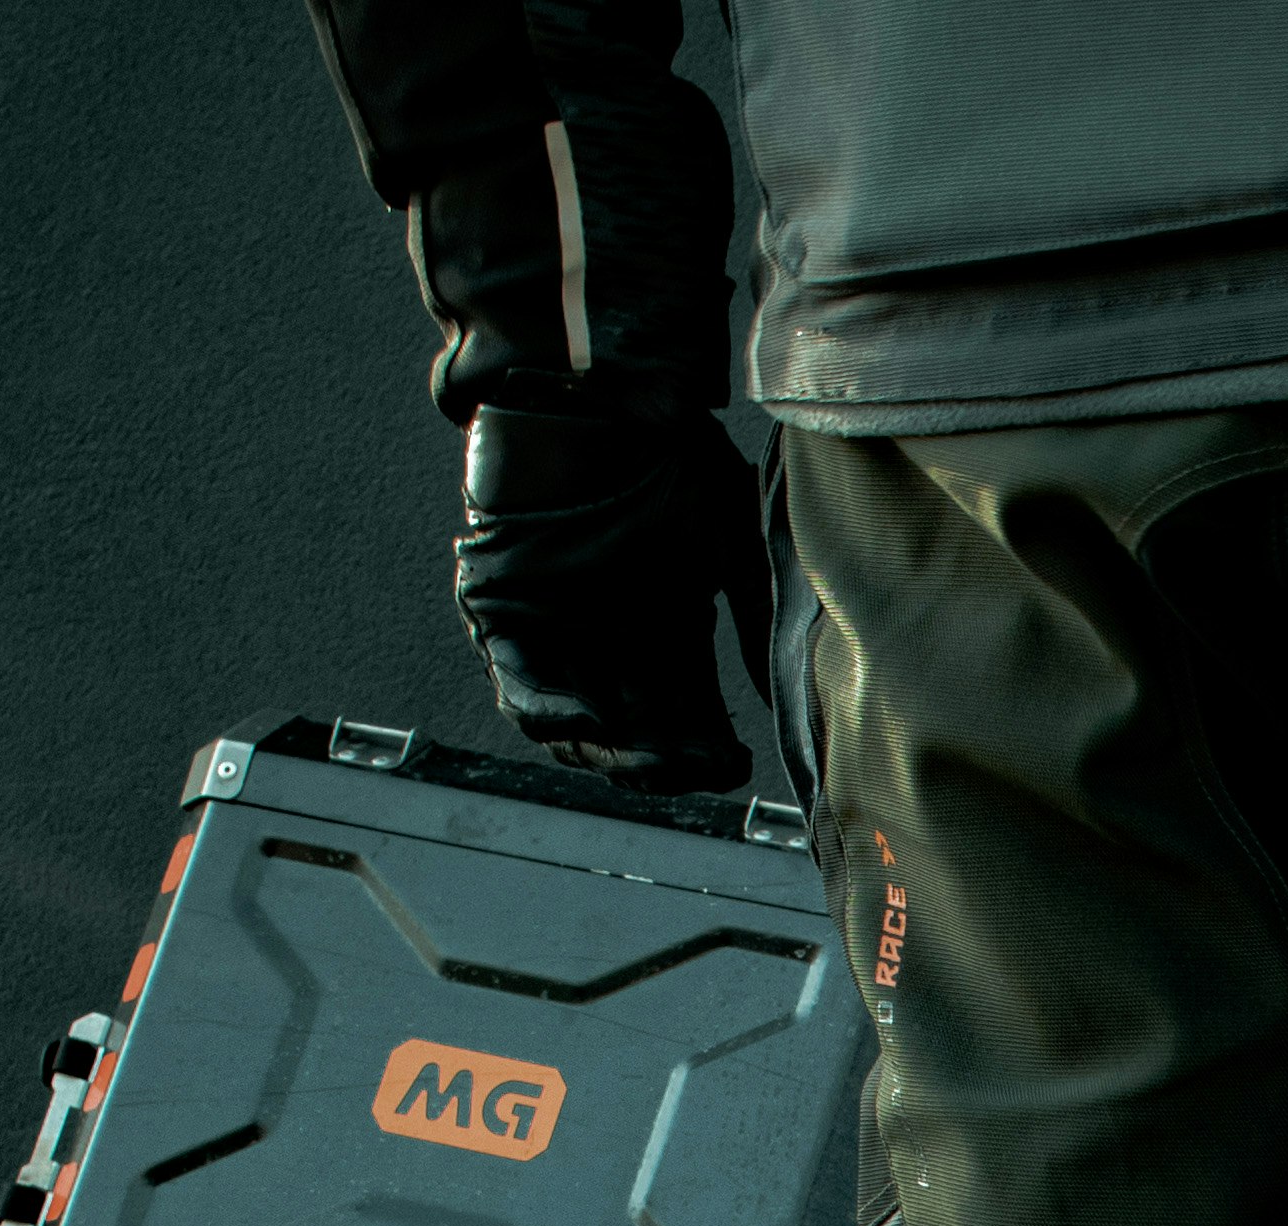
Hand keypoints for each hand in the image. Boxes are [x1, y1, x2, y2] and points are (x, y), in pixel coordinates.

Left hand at [453, 405, 767, 794]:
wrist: (597, 391)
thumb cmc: (668, 451)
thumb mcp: (728, 541)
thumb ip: (751, 617)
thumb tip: (782, 692)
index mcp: (663, 626)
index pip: (685, 711)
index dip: (706, 749)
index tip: (732, 767)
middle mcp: (610, 635)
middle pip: (635, 728)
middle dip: (664, 761)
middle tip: (692, 771)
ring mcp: (556, 627)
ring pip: (578, 721)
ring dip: (610, 750)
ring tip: (645, 762)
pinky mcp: (505, 609)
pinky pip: (520, 681)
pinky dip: (549, 711)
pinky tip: (587, 726)